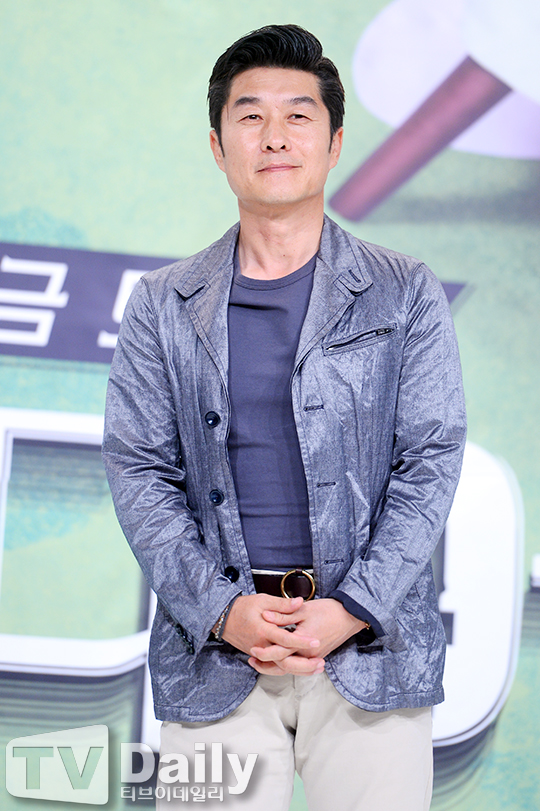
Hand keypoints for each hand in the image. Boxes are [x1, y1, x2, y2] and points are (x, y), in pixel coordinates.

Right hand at [220, 594, 324, 674]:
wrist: (224, 618)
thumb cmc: (243, 607)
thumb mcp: (263, 600)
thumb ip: (283, 604)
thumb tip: (300, 602)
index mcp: (263, 630)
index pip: (285, 639)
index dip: (301, 641)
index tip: (315, 641)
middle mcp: (261, 645)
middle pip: (284, 661)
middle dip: (304, 665)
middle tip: (320, 662)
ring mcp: (259, 653)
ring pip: (281, 668)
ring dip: (300, 669)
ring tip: (316, 667)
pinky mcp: (259, 656)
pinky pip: (275, 666)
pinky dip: (289, 668)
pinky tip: (301, 667)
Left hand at [248, 599, 366, 673]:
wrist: (349, 616)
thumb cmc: (329, 611)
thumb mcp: (304, 609)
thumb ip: (283, 614)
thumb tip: (265, 615)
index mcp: (304, 642)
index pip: (280, 652)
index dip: (265, 652)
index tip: (253, 649)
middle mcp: (309, 654)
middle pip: (284, 666)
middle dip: (267, 664)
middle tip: (253, 658)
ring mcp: (313, 657)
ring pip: (291, 669)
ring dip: (275, 667)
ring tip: (261, 663)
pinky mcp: (316, 656)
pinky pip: (298, 666)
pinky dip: (286, 665)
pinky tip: (278, 660)